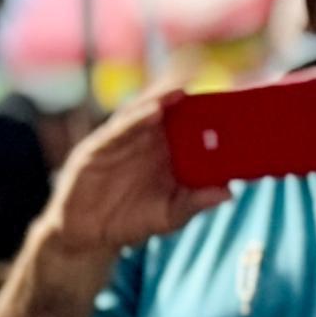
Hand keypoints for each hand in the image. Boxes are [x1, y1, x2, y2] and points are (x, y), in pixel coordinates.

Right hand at [44, 87, 222, 257]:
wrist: (87, 239)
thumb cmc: (129, 223)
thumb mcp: (168, 216)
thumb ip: (194, 203)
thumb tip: (228, 193)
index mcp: (164, 154)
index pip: (186, 125)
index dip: (203, 110)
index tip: (228, 99)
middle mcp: (143, 143)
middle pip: (164, 112)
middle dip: (182, 96)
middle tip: (205, 77)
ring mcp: (118, 143)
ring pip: (140, 114)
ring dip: (159, 99)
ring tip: (181, 90)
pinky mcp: (96, 150)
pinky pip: (117, 131)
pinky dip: (135, 119)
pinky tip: (154, 111)